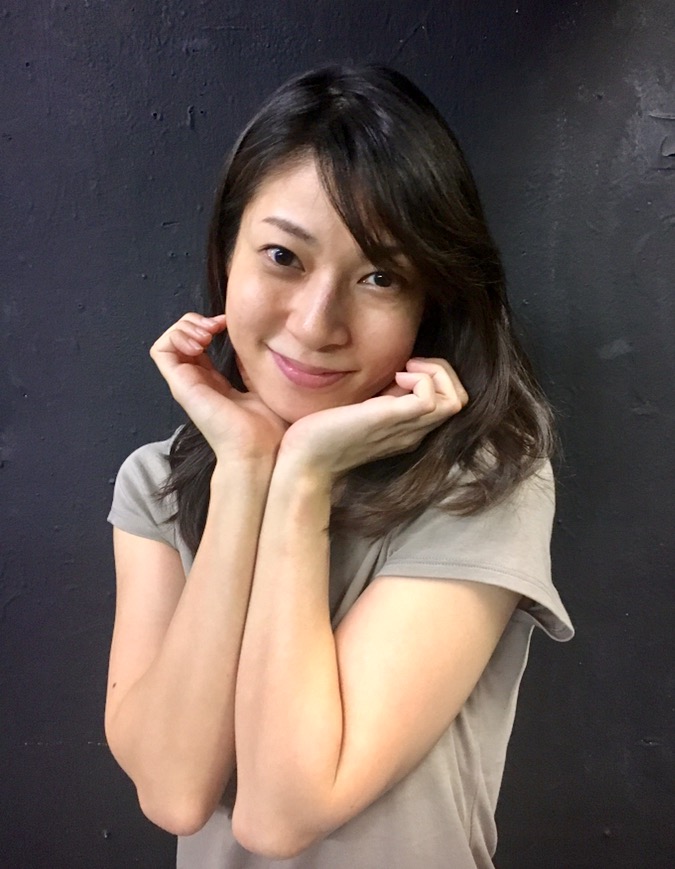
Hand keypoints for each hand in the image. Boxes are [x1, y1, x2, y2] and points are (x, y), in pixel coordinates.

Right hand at [150, 313, 287, 459]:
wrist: (260, 451)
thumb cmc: (267, 429)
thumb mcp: (263, 387)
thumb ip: (253, 368)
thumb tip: (254, 345)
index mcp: (213, 381)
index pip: (198, 344)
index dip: (209, 326)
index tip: (229, 324)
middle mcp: (196, 381)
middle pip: (180, 338)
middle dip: (196, 322)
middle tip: (217, 327)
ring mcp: (186, 384)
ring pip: (167, 341)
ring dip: (185, 327)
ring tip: (207, 334)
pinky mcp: (180, 386)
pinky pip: (161, 351)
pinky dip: (177, 337)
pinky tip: (200, 342)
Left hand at [277, 358, 467, 479]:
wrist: (305, 459)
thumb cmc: (324, 434)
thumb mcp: (362, 410)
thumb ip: (381, 397)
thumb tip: (394, 371)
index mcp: (408, 430)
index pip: (450, 402)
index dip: (437, 377)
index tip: (405, 368)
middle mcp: (413, 432)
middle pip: (460, 400)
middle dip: (442, 371)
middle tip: (410, 365)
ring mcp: (405, 429)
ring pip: (455, 400)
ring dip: (435, 373)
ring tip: (405, 369)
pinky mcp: (390, 420)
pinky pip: (430, 399)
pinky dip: (421, 379)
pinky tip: (396, 376)